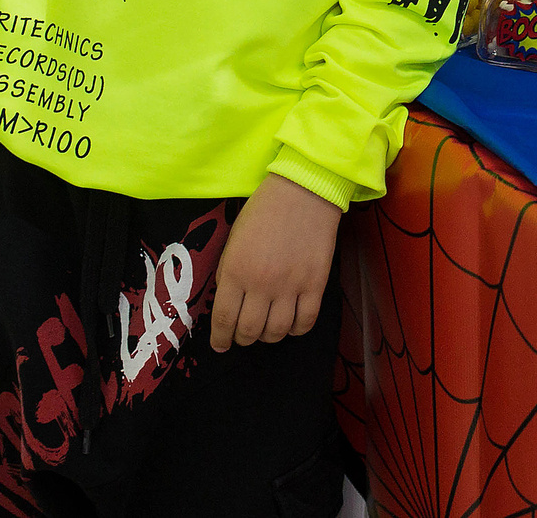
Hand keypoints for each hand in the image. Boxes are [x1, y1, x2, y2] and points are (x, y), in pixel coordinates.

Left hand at [209, 173, 341, 351]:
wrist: (304, 191)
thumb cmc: (264, 211)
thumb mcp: (234, 240)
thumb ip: (228, 273)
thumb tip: (230, 301)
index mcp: (235, 271)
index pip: (224, 319)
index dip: (220, 338)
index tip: (220, 345)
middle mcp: (261, 284)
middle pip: (249, 331)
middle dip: (243, 339)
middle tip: (244, 335)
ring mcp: (291, 286)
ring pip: (276, 332)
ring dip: (268, 336)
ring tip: (267, 329)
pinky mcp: (316, 284)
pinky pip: (305, 322)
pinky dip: (296, 330)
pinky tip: (291, 323)